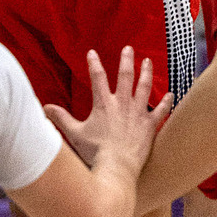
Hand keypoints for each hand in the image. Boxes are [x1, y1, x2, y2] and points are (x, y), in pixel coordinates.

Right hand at [44, 47, 172, 179]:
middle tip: (129, 48)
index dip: (94, 63)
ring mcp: (138, 113)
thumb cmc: (94, 153)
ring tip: (148, 61)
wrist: (116, 168)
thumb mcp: (74, 134)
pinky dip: (166, 102)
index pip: (98, 78)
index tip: (92, 52)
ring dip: (147, 73)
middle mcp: (122, 104)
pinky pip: (161, 111)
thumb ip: (61, 118)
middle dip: (127, 60)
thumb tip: (45, 108)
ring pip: (144, 87)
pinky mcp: (150, 126)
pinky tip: (171, 94)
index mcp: (103, 104)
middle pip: (126, 76)